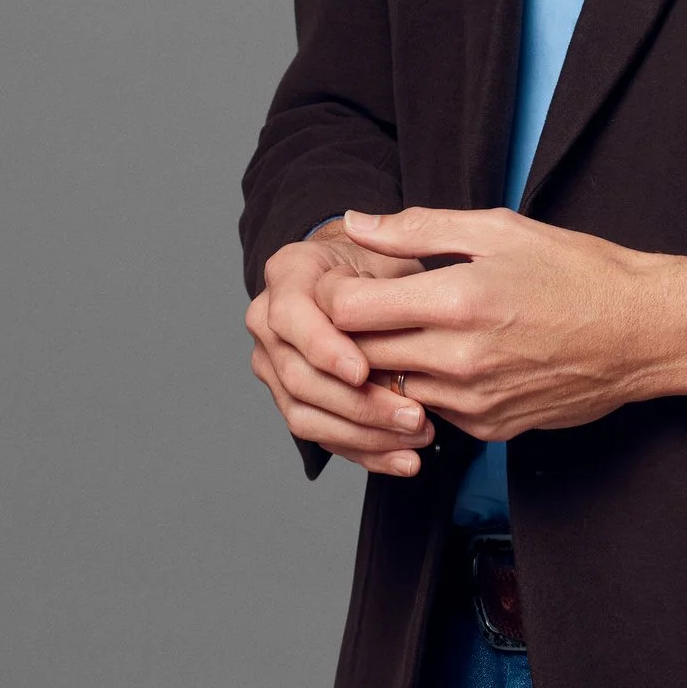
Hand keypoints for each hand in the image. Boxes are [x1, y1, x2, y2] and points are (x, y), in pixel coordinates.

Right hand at [247, 228, 438, 477]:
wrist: (368, 283)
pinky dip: (365, 452)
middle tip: (412, 415)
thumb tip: (363, 227)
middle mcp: (268, 323)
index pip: (290, 316)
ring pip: (305, 415)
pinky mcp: (295, 401)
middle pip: (297, 376)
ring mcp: (276, 366)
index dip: (323, 347)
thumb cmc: (381, 264)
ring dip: (364, 435)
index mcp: (286, 275)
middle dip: (356, 403)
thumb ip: (382, 240)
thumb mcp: (390, 246)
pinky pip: (322, 436)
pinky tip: (404, 460)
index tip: (363, 370)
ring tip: (418, 439)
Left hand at [321, 208, 686, 447]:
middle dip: (350, 332)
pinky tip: (449, 358)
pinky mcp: (491, 427)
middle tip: (363, 307)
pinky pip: (433, 411)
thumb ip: (419, 228)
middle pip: (360, 355)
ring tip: (407, 330)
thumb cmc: (578, 271)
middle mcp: (460, 359)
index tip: (342, 282)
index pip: (349, 311)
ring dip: (387, 363)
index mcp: (457, 300)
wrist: (643, 333)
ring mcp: (475, 401)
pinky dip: (428, 387)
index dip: (332, 296)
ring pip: (392, 388)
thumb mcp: (500, 230)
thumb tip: (357, 223)